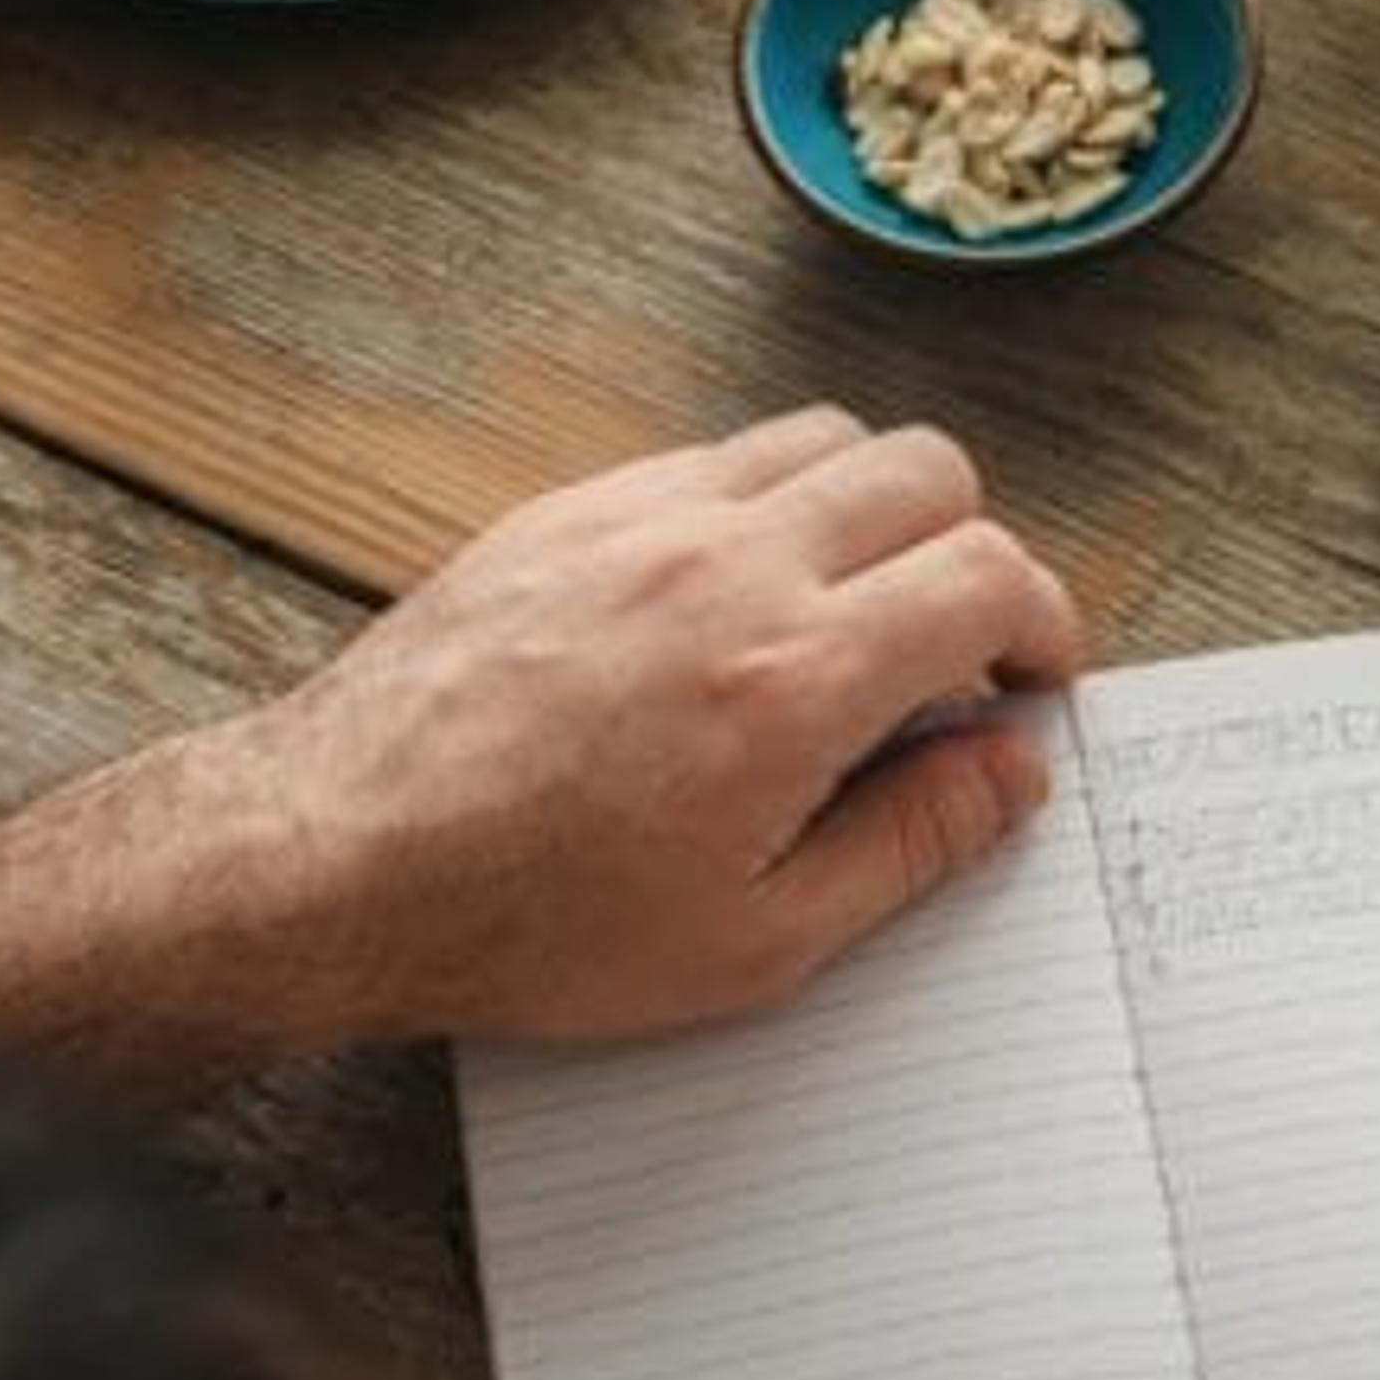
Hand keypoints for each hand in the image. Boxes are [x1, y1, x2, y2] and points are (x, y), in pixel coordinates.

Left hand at [219, 408, 1083, 1044]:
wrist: (337, 863)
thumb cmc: (533, 923)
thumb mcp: (759, 940)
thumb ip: (911, 842)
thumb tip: (1008, 771)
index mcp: (795, 677)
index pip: (990, 575)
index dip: (1043, 623)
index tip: (1031, 678)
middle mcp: (729, 566)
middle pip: (927, 472)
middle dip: (976, 550)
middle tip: (958, 645)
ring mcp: (642, 520)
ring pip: (824, 438)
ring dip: (875, 508)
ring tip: (855, 606)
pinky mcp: (568, 510)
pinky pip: (713, 456)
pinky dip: (765, 503)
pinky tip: (738, 596)